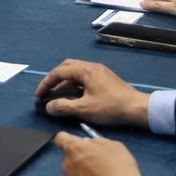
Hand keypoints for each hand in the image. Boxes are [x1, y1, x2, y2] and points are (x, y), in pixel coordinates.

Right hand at [35, 59, 150, 127]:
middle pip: (67, 66)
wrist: (136, 108)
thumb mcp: (84, 109)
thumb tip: (48, 106)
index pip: (59, 72)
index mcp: (85, 70)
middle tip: (47, 91)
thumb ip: (63, 106)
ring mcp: (100, 71)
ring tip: (59, 96)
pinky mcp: (105, 78)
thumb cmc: (110, 107)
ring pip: (76, 72)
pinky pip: (84, 76)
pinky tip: (75, 96)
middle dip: (55, 78)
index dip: (46, 83)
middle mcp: (92, 66)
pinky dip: (75, 84)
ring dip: (65, 82)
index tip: (39, 95)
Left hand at [54, 132, 143, 175]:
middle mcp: (67, 163)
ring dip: (80, 174)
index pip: (60, 138)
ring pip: (72, 173)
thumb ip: (96, 142)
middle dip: (79, 159)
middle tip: (96, 166)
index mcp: (75, 147)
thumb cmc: (119, 166)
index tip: (75, 145)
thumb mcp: (113, 146)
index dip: (66, 140)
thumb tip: (87, 143)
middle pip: (69, 158)